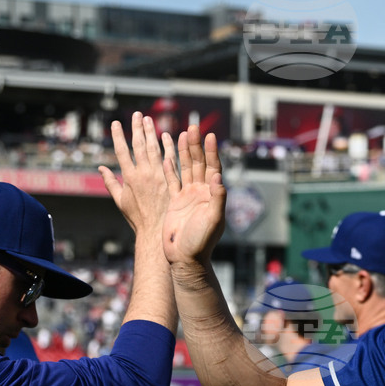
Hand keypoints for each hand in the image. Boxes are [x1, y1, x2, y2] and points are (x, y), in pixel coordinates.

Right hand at [99, 112, 175, 237]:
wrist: (157, 232)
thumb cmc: (137, 219)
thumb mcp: (121, 202)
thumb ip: (111, 183)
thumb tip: (101, 168)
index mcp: (129, 178)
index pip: (122, 151)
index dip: (119, 136)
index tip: (117, 123)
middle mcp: (144, 174)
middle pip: (139, 145)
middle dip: (137, 128)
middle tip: (137, 114)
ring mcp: (159, 175)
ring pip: (155, 148)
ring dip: (151, 132)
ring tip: (149, 119)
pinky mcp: (171, 180)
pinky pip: (171, 159)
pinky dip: (169, 146)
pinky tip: (167, 135)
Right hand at [161, 126, 225, 267]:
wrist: (185, 258)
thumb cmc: (201, 242)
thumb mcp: (213, 220)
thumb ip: (218, 198)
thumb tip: (218, 177)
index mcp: (212, 195)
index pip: (213, 168)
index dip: (211, 152)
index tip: (209, 136)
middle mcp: (201, 193)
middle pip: (199, 164)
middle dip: (197, 146)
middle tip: (194, 127)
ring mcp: (188, 196)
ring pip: (186, 168)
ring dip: (185, 152)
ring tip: (183, 133)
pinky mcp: (175, 202)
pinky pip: (172, 181)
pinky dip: (170, 168)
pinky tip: (167, 155)